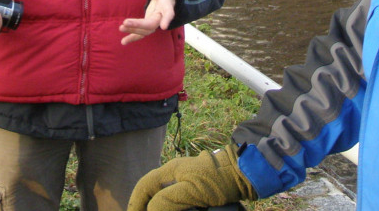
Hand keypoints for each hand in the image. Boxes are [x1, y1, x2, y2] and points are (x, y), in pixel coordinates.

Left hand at [120, 0, 180, 44]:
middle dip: (139, 24)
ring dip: (133, 30)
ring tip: (121, 27)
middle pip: (152, 24)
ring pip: (145, 30)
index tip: (164, 26)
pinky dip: (132, 38)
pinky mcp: (147, 24)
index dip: (167, 19)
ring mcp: (154, 21)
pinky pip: (140, 33)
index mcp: (167, 5)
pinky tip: (123, 42)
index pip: (169, 13)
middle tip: (125, 22)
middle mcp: (161, 16)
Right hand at [128, 144, 255, 210]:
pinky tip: (177, 210)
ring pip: (165, 195)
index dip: (135, 202)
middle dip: (145, 205)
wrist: (243, 174)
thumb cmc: (218, 180)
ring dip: (159, 205)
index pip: (144, 186)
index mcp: (170, 171)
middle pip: (152, 191)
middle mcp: (175, 174)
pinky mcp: (197, 189)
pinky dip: (173, 206)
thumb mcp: (190, 191)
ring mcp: (186, 181)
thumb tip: (150, 210)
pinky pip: (179, 200)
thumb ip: (167, 200)